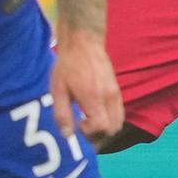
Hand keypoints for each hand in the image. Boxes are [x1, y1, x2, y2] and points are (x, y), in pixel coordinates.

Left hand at [51, 30, 123, 144]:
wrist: (83, 41)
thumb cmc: (67, 65)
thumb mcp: (58, 89)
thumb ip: (62, 114)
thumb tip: (67, 135)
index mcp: (94, 97)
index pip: (102, 127)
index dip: (91, 133)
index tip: (79, 124)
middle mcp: (109, 96)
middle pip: (113, 129)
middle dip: (99, 135)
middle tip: (84, 127)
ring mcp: (115, 92)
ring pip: (119, 122)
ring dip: (106, 128)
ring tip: (90, 121)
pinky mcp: (117, 89)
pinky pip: (119, 112)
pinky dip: (110, 119)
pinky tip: (95, 111)